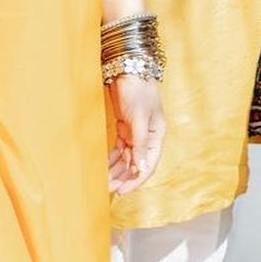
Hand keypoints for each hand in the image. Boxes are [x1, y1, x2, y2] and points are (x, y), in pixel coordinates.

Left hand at [107, 75, 164, 194]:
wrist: (128, 71)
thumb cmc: (138, 91)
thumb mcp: (139, 118)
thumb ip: (139, 143)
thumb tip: (139, 168)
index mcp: (157, 135)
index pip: (149, 163)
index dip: (137, 179)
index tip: (122, 191)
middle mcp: (148, 137)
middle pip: (136, 163)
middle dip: (123, 177)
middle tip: (108, 188)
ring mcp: (136, 133)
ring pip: (126, 158)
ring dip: (117, 170)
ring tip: (104, 182)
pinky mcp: (125, 128)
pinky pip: (119, 150)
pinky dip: (112, 159)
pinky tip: (104, 168)